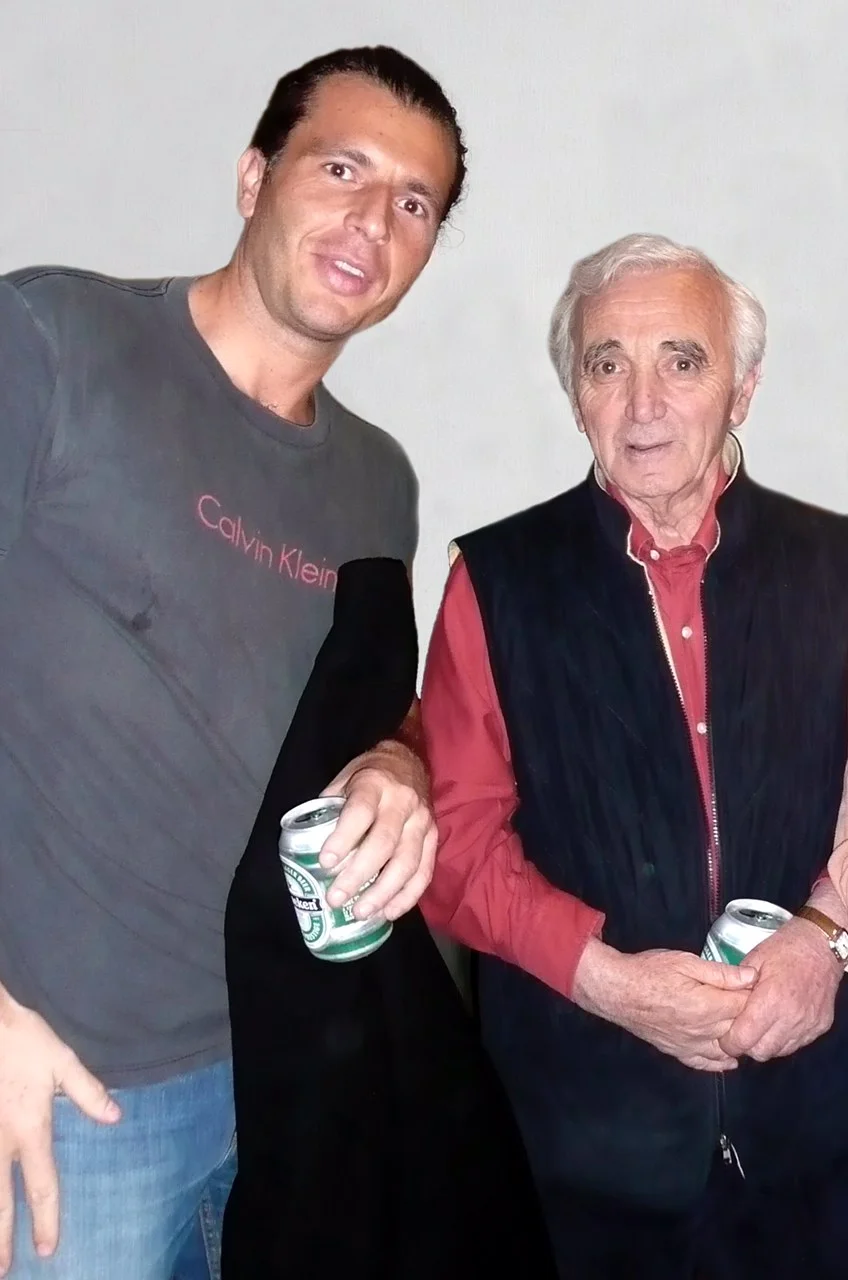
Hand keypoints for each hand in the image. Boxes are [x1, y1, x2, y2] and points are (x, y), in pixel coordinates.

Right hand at [0, 989, 119, 1274]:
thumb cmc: (21, 1039)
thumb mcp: (62, 1060)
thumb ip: (87, 1092)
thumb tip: (114, 1118)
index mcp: (29, 1129)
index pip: (41, 1185)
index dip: (46, 1219)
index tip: (48, 1247)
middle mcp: (0, 1142)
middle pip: (0, 1203)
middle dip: (3, 1239)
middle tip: (5, 1271)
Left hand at [318, 740, 436, 921]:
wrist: (411, 759)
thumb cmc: (371, 772)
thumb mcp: (346, 777)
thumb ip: (331, 807)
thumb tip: (308, 844)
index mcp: (375, 784)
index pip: (360, 813)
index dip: (343, 839)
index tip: (325, 862)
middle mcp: (402, 802)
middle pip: (383, 843)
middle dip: (358, 875)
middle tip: (336, 898)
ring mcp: (422, 821)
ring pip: (407, 863)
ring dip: (383, 892)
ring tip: (361, 911)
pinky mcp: (434, 837)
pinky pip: (424, 871)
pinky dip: (407, 896)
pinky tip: (389, 911)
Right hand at [572, 939, 755, 1070]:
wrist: (617, 991)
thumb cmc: (649, 971)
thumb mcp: (686, 962)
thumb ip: (721, 973)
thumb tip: (753, 977)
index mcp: (708, 1006)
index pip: (747, 1008)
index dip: (758, 998)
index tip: (764, 989)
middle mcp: (704, 1031)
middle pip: (740, 1030)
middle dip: (752, 1019)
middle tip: (757, 1006)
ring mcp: (691, 1045)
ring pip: (727, 1051)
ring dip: (738, 1041)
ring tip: (744, 1028)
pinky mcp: (679, 1052)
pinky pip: (705, 1063)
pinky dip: (720, 1062)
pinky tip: (727, 1057)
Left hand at [719, 917, 840, 1061]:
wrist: (821, 945)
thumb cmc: (785, 948)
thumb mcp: (753, 959)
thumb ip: (736, 985)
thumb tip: (721, 1006)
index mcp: (771, 999)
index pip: (744, 1039)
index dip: (730, 1042)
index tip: (725, 1036)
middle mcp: (791, 1017)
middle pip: (761, 1052)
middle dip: (747, 1046)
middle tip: (741, 1031)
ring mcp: (808, 1024)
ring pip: (779, 1051)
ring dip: (766, 1043)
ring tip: (760, 1025)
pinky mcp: (819, 1026)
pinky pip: (796, 1044)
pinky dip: (784, 1039)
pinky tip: (778, 1022)